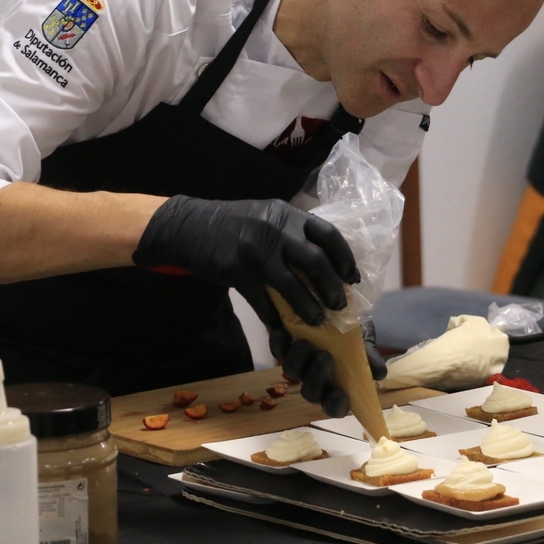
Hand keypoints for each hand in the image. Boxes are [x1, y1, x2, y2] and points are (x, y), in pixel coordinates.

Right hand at [132, 196, 359, 328]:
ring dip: (309, 307)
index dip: (345, 259)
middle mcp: (277, 230)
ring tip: (318, 321)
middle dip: (332, 288)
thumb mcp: (268, 215)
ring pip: (293, 286)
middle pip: (316, 262)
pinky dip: (275, 318)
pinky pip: (263, 302)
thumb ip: (293, 230)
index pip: (329, 235)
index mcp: (289, 215)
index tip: (351, 278)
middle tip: (339, 305)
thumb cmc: (235, 222)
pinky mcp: (238, 272)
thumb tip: (324, 257)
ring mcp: (257, 251)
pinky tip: (282, 328)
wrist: (192, 226)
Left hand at [270, 321, 386, 417]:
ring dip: (298, 360)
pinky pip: (277, 351)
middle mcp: (316, 379)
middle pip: (311, 392)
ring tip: (304, 342)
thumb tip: (379, 373)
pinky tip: (282, 331)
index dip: (335, 405)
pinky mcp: (283, 348)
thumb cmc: (354, 331)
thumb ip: (370, 357)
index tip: (339, 393)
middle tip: (324, 356)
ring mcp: (299, 364)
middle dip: (316, 378)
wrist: (334, 305)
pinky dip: (278, 343)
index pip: (335, 406)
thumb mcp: (365, 341)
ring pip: (292, 372)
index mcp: (338, 385)